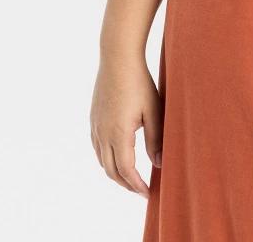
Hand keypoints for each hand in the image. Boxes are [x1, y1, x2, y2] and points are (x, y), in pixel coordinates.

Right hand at [90, 54, 162, 198]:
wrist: (117, 58)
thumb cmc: (140, 82)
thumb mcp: (153, 111)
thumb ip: (156, 139)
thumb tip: (158, 164)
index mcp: (118, 134)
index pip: (126, 170)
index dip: (137, 185)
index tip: (148, 194)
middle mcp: (102, 134)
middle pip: (111, 171)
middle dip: (126, 184)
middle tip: (141, 190)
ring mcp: (95, 126)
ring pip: (102, 161)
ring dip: (115, 173)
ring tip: (131, 178)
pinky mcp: (93, 119)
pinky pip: (97, 148)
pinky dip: (107, 160)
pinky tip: (117, 157)